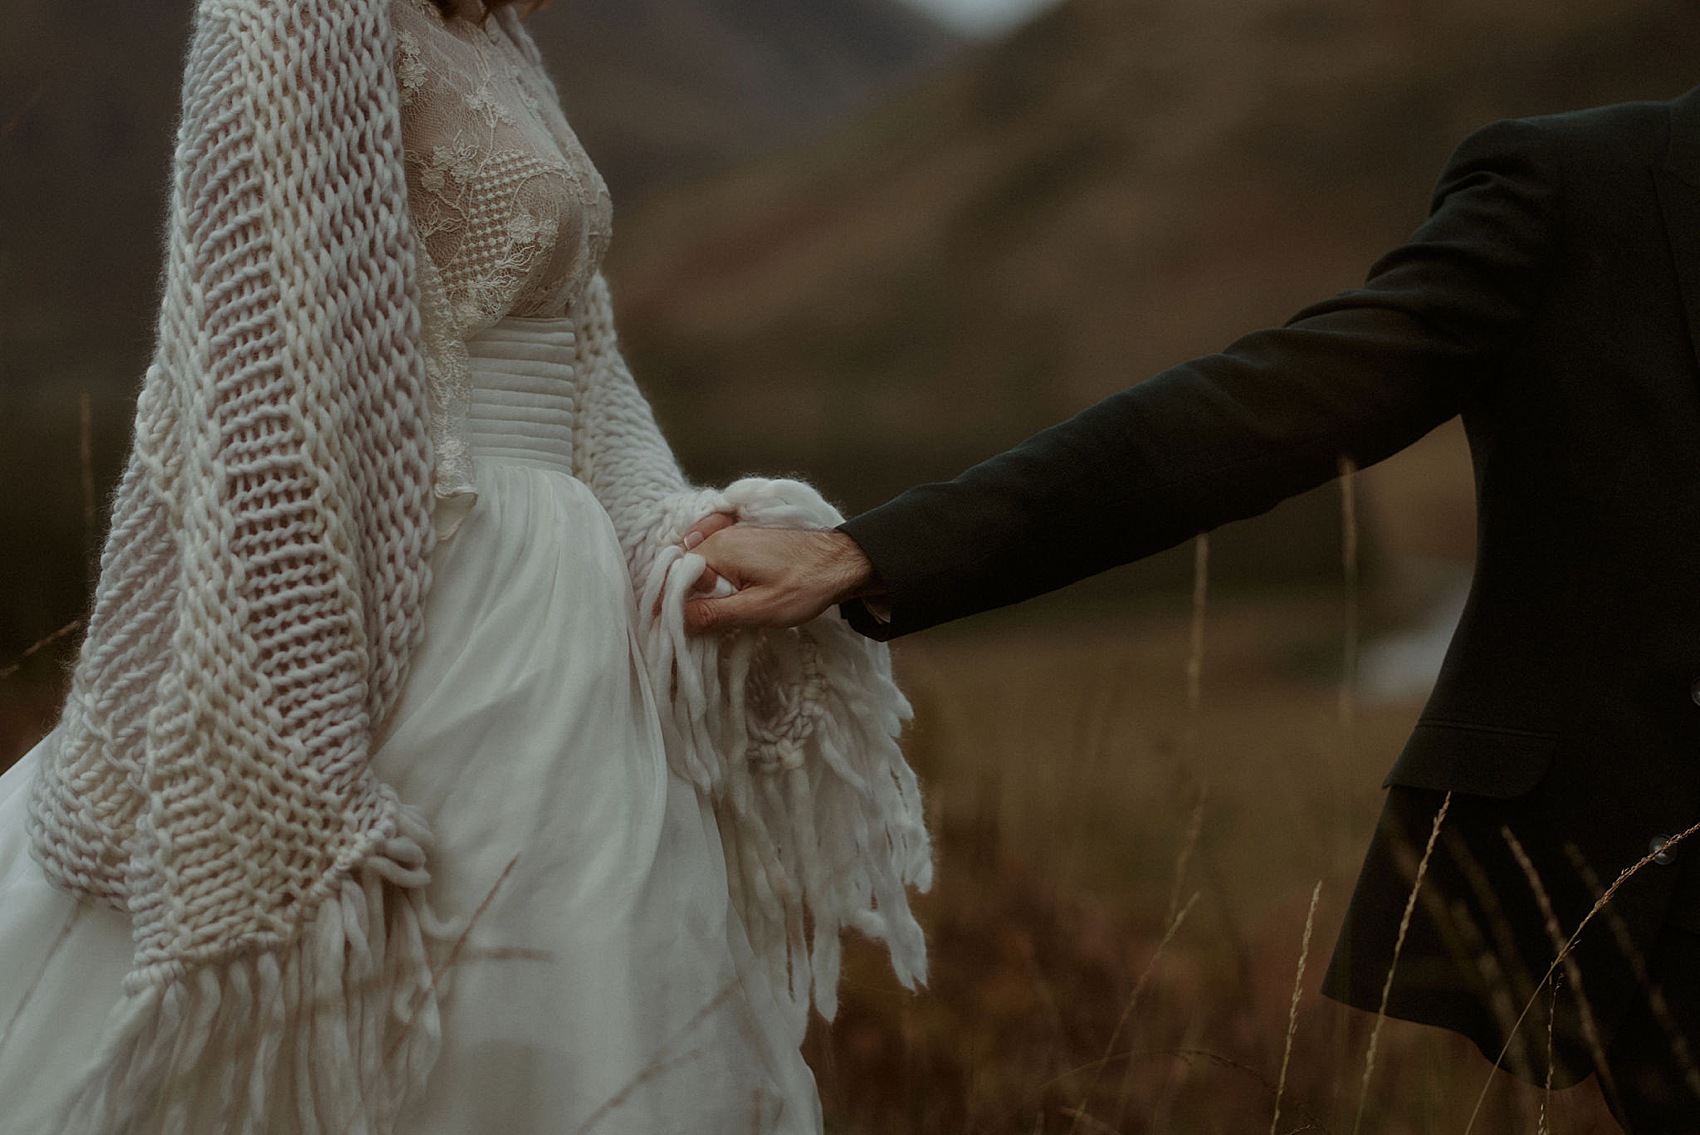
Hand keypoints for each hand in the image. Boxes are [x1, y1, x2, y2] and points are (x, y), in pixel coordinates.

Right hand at [682, 525, 877, 633]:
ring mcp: (733, 540)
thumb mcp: (757, 609)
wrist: (842, 563)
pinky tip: (731, 607)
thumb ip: (714, 614)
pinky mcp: (745, 548)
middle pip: (686, 575)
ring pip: (703, 574)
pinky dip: (720, 589)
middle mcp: (720, 539)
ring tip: (720, 623)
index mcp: (718, 550)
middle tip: (702, 632)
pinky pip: (719, 569)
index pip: (674, 578)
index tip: (678, 632)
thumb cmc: (804, 585)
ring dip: (707, 599)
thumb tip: (675, 621)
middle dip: (690, 603)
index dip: (673, 606)